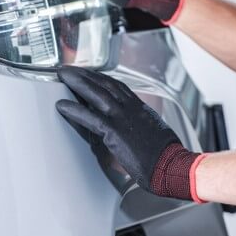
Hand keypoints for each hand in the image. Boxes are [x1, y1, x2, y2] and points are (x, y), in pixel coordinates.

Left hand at [55, 66, 206, 200]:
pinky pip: (90, 118)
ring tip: (63, 77)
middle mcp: (131, 108)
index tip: (90, 72)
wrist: (173, 166)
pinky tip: (62, 106)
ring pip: (96, 94)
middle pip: (104, 84)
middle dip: (85, 74)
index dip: (100, 77)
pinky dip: (74, 110)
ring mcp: (122, 118)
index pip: (117, 86)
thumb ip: (140, 124)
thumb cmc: (166, 155)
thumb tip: (133, 126)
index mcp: (140, 108)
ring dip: (77, 83)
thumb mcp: (155, 130)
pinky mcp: (115, 132)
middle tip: (70, 69)